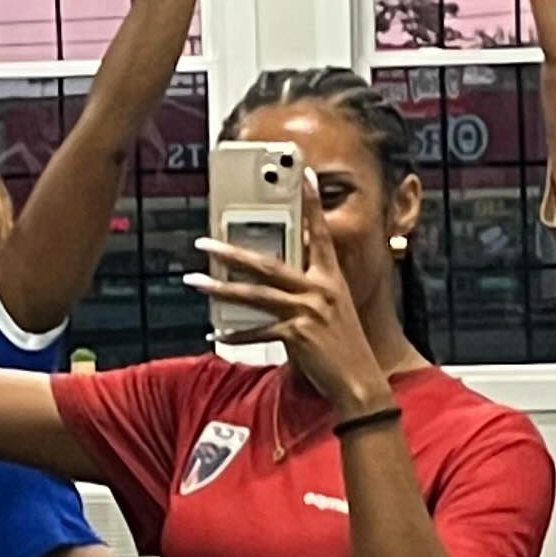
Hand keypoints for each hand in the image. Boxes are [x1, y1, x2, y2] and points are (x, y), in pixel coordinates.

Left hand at [190, 176, 397, 418]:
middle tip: (205, 243)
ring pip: (254, 294)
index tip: (303, 175)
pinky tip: (217, 334)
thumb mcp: (333, 310)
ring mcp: (307, 311)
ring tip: (196, 282)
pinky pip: (257, 331)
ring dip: (221, 288)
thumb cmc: (346, 348)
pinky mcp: (298, 334)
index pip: (320, 234)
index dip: (312, 204)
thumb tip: (281, 281)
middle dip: (232, 252)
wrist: (359, 381)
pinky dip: (235, 334)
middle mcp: (319, 290)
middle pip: (268, 264)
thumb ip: (310, 292)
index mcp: (331, 279)